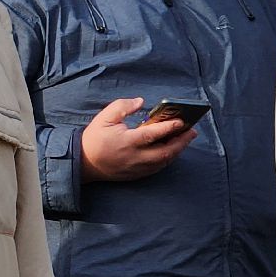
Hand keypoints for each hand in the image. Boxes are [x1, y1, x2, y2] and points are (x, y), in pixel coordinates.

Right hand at [79, 98, 196, 182]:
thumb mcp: (104, 117)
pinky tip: (172, 150)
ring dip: (177, 150)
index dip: (169, 127)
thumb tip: (140, 102)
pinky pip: (157, 168)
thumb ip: (123, 106)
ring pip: (163, 161)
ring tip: (185, 139)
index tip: (182, 121)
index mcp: (127, 141)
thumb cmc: (94, 138)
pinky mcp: (136, 174)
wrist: (83, 163)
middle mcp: (134, 157)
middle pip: (164, 151)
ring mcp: (136, 168)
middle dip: (181, 141)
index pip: (153, 134)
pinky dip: (167, 159)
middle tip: (192, 131)